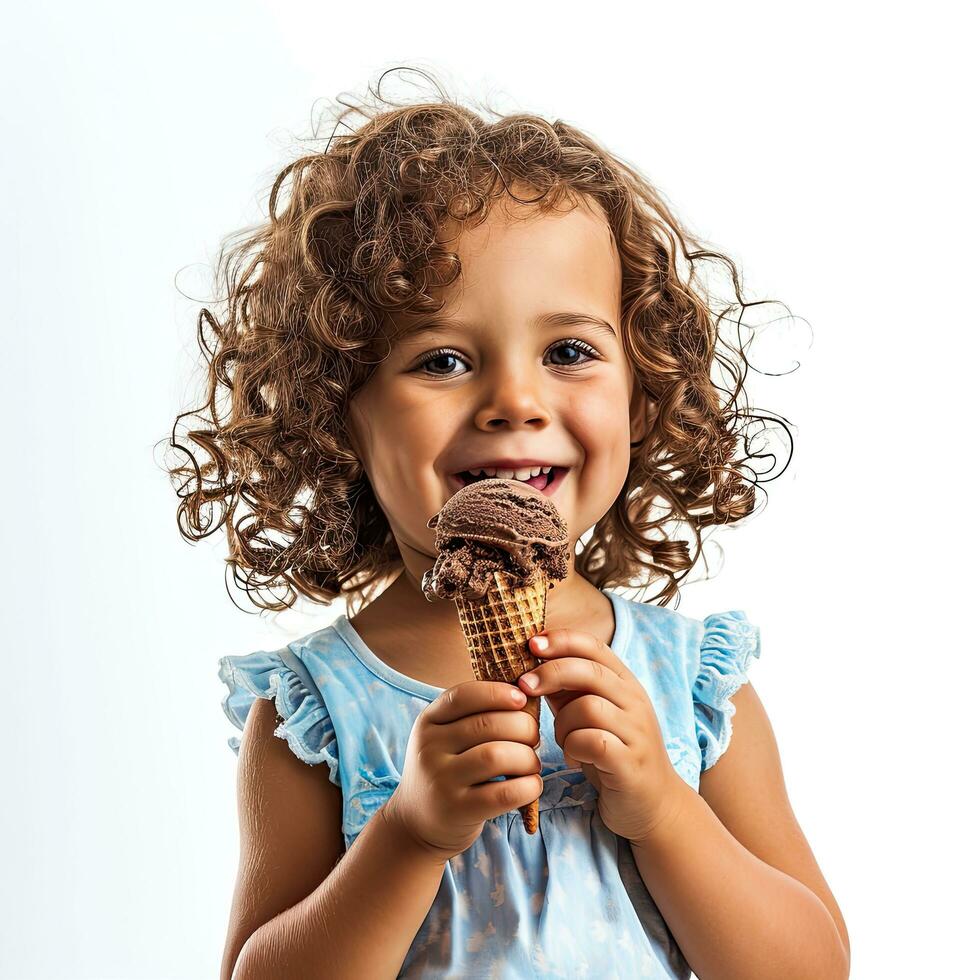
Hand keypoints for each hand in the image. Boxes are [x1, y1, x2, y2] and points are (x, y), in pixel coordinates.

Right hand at [386, 680, 541, 862]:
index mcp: (428, 722)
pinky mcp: (458, 810)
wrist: (417, 822)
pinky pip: (504, 793)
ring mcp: (442, 780)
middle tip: (533, 737)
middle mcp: (429, 748)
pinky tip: (531, 785)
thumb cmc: (446, 770)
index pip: (463, 696)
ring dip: (527, 757)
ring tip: (532, 763)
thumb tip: (522, 694)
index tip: (522, 698)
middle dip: (523, 727)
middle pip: (487, 725)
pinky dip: (527, 786)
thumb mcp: (444, 737)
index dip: (497, 693)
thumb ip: (471, 715)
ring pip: (497, 756)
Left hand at [518, 628, 687, 844]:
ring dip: (562, 723)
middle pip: (589, 670)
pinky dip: (573, 748)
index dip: (562, 639)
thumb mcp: (592, 714)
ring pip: (587, 707)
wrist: (653, 804)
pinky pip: (592, 742)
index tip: (531, 643)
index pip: (594, 646)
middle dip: (550, 673)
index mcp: (624, 683)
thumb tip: (530, 662)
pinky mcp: (630, 762)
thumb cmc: (612, 753)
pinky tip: (574, 759)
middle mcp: (635, 701)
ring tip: (562, 740)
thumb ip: (569, 689)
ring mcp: (636, 731)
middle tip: (524, 686)